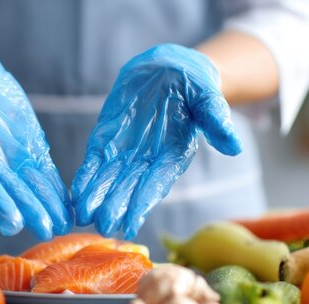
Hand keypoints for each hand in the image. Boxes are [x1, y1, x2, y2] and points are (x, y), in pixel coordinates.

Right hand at [0, 49, 71, 239]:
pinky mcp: (30, 152)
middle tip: (48, 228)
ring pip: (34, 188)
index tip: (13, 221)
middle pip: (14, 193)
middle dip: (31, 211)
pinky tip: (71, 204)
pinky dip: (57, 190)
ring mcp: (14, 163)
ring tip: (66, 223)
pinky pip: (46, 174)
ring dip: (49, 206)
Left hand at [72, 44, 241, 238]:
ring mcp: (125, 153)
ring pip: (108, 180)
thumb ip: (216, 120)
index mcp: (173, 157)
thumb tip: (234, 146)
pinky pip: (94, 162)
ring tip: (82, 216)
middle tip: (101, 227)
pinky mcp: (107, 140)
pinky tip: (74, 194)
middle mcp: (148, 162)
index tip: (129, 224)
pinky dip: (84, 178)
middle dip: (114, 206)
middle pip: (129, 188)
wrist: (169, 70)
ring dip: (95, 197)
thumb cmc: (194, 86)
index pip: (156, 184)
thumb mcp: (209, 98)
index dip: (142, 204)